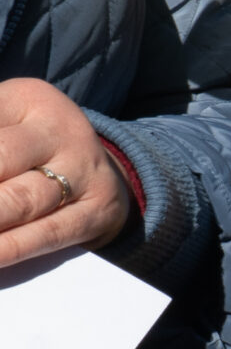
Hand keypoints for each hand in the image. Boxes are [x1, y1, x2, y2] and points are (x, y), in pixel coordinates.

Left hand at [0, 78, 130, 265]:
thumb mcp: (1, 119)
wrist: (102, 171)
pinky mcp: (95, 213)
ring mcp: (82, 173)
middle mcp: (60, 132)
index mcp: (27, 100)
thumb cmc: (28, 145)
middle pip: (0, 158)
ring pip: (20, 201)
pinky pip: (46, 235)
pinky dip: (7, 248)